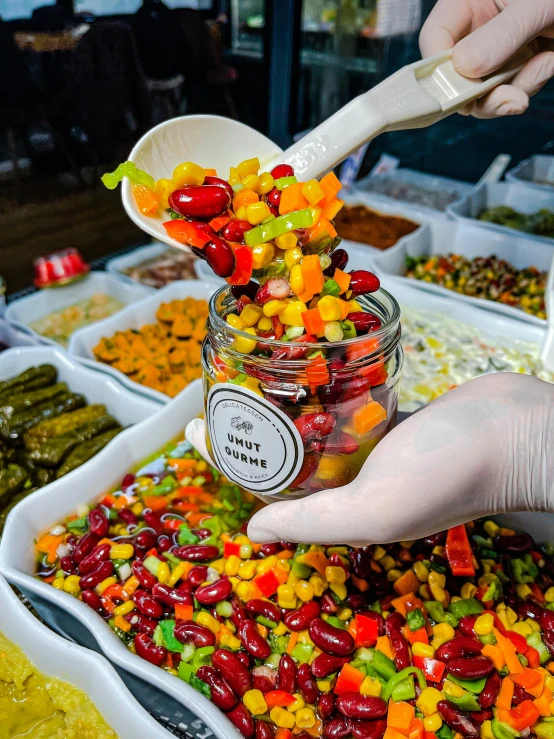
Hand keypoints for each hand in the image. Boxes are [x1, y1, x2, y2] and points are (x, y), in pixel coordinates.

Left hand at [247, 373, 553, 545]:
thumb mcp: (374, 507)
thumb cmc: (450, 471)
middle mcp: (355, 481)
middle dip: (251, 426)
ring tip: (252, 368)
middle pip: (287, 454)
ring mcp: (376, 447)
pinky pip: (350, 403)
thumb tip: (254, 531)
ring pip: (318, 425)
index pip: (270, 487)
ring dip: (287, 403)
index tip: (196, 427)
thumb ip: (313, 518)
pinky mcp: (396, 416)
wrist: (517, 428)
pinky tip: (305, 365)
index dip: (230, 459)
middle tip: (220, 385)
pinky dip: (328, 388)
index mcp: (344, 509)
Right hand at [420, 0, 553, 117]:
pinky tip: (548, 60)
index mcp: (467, 1)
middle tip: (510, 101)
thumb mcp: (533, 5)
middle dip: (484, 94)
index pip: (435, 40)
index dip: (440, 70)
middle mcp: (477, 28)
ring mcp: (496, 48)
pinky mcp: (517, 62)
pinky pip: (512, 88)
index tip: (459, 92)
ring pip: (484, 91)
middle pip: (455, 76)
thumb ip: (501, 35)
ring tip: (544, 62)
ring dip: (516, 87)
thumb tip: (464, 68)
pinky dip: (532, 82)